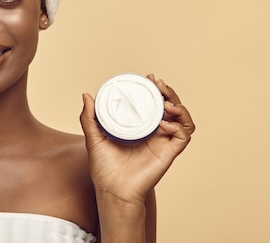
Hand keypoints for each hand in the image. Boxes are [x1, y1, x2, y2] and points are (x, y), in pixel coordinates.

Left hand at [80, 74, 194, 203]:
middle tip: (158, 84)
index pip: (154, 104)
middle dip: (169, 93)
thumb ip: (89, 117)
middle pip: (171, 107)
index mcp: (140, 127)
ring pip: (182, 119)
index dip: (156, 90)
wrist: (112, 190)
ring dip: (179, 106)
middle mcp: (154, 133)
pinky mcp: (169, 153)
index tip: (149, 78)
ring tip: (166, 102)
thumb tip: (86, 95)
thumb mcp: (94, 137)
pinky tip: (164, 122)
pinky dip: (178, 126)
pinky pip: (183, 136)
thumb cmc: (104, 168)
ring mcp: (163, 142)